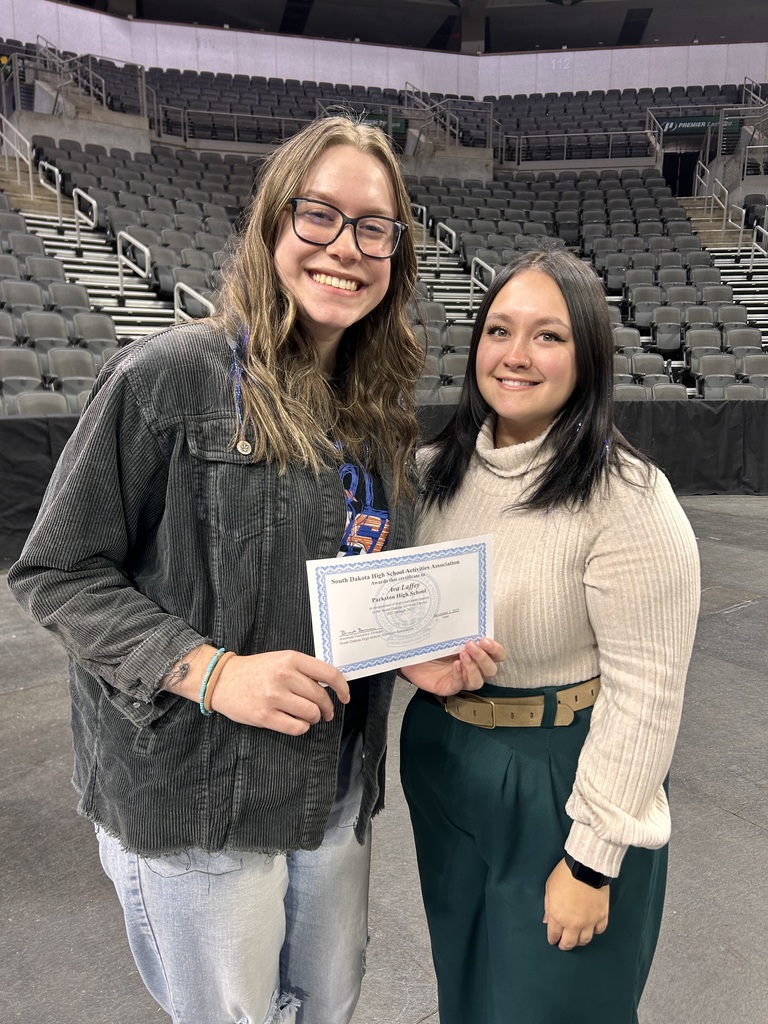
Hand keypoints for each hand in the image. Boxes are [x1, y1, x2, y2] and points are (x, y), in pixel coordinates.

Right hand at [210, 651, 349, 735]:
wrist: (222, 680)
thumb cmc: (255, 670)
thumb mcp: (280, 660)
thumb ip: (304, 670)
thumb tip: (331, 686)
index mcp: (291, 659)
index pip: (329, 674)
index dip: (342, 687)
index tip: (345, 696)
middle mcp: (284, 676)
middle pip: (321, 697)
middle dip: (327, 708)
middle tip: (325, 712)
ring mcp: (274, 697)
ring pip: (311, 713)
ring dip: (314, 718)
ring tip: (310, 717)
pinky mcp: (265, 716)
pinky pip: (297, 727)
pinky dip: (302, 728)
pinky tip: (298, 723)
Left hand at [400, 637, 505, 696]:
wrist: (409, 652)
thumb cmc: (430, 643)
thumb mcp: (447, 633)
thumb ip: (460, 629)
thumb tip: (468, 613)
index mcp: (476, 653)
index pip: (497, 655)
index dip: (495, 649)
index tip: (484, 639)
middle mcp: (472, 667)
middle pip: (491, 669)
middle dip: (483, 657)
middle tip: (470, 645)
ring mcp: (461, 679)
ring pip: (478, 681)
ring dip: (472, 667)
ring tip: (461, 655)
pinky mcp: (448, 687)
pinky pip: (459, 685)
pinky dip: (459, 675)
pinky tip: (455, 665)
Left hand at [543, 858, 609, 950]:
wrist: (585, 867)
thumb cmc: (565, 875)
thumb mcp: (549, 888)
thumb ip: (548, 907)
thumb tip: (547, 920)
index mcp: (558, 916)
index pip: (554, 934)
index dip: (552, 939)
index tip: (553, 940)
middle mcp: (573, 923)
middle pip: (569, 942)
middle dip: (564, 945)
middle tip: (563, 945)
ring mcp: (589, 921)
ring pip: (585, 940)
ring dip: (579, 941)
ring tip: (577, 939)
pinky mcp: (601, 916)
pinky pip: (599, 930)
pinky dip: (595, 931)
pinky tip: (592, 929)